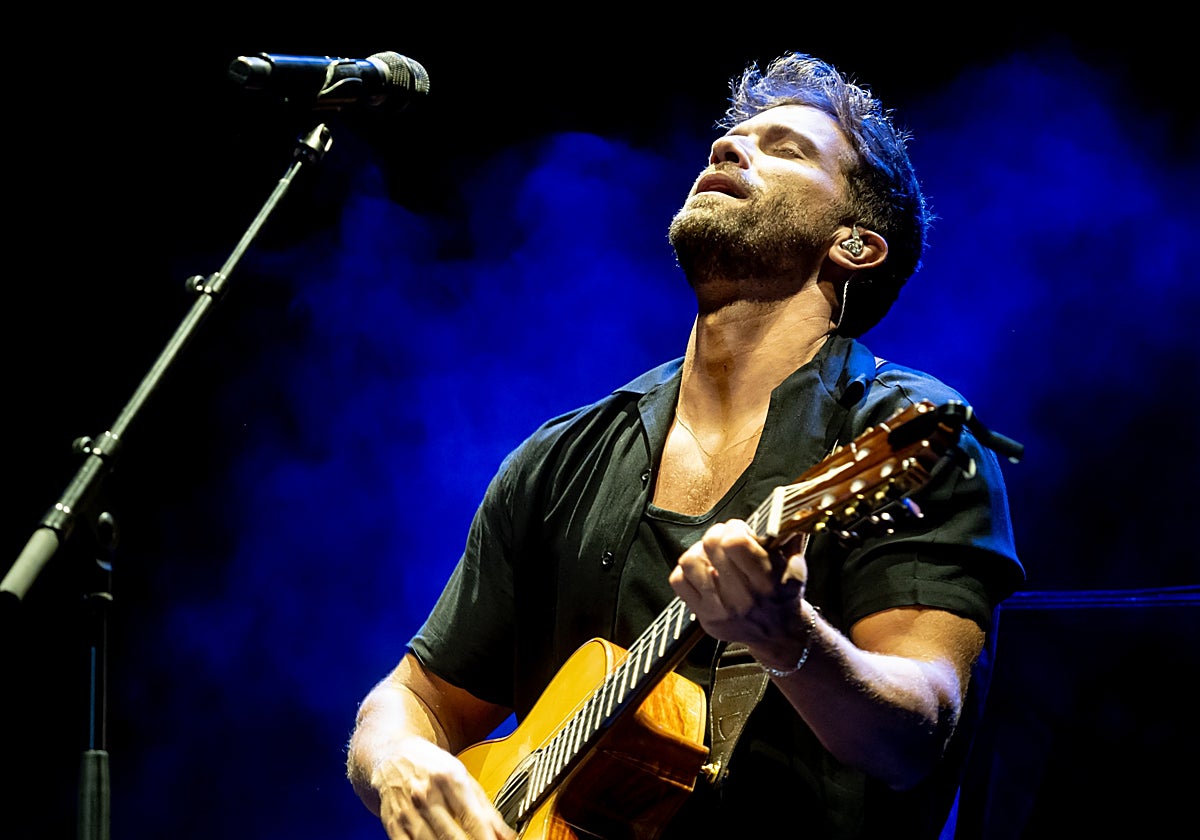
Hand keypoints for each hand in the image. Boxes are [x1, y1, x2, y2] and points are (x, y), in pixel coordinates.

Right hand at [371, 736, 515, 839]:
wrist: (393, 753)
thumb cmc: (432, 765)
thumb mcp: (463, 777)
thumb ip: (487, 808)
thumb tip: (508, 835)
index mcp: (449, 778)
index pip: (473, 817)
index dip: (486, 839)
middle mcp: (427, 793)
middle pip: (452, 835)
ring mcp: (407, 810)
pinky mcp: (392, 823)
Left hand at [668, 519, 807, 646]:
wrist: (780, 634)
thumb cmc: (785, 594)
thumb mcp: (795, 565)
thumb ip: (789, 537)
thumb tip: (785, 510)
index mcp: (767, 582)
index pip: (735, 543)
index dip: (734, 528)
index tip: (740, 530)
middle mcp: (743, 598)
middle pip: (711, 546)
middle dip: (717, 534)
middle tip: (725, 538)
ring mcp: (721, 609)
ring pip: (689, 562)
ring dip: (699, 551)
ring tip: (712, 554)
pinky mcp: (704, 617)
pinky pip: (678, 581)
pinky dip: (687, 570)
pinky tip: (703, 570)